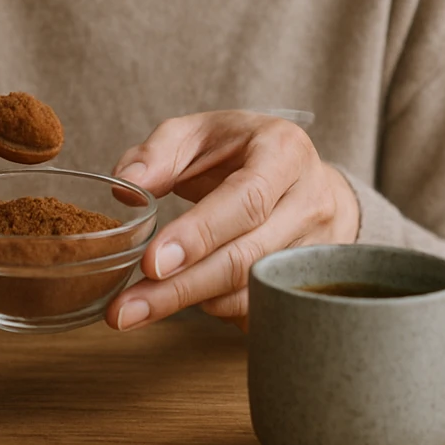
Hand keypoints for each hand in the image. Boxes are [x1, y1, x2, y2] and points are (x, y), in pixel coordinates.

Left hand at [105, 110, 359, 331]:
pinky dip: (220, 310)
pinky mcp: (311, 281)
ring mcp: (319, 247)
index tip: (151, 263)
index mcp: (284, 152)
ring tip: (141, 306)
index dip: (198, 235)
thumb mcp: (199, 133)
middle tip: (126, 310)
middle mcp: (311, 201)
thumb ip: (158, 153)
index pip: (245, 201)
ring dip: (194, 305)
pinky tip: (186, 301)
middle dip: (182, 288)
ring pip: (255, 291)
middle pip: (247, 258)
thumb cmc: (242, 153)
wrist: (304, 176)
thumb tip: (125, 186)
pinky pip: (263, 308)